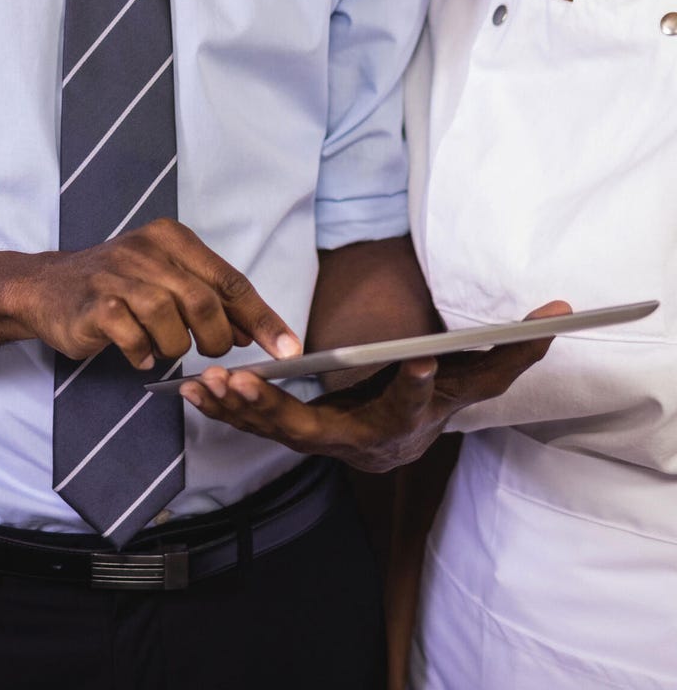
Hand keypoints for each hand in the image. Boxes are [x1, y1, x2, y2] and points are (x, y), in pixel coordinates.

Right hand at [9, 217, 302, 370]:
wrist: (46, 287)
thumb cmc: (116, 285)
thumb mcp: (165, 278)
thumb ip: (208, 297)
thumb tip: (254, 331)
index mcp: (171, 238)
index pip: (229, 281)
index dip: (263, 319)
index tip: (288, 350)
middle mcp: (146, 250)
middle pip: (205, 303)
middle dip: (217, 339)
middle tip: (211, 353)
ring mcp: (117, 276)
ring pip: (171, 322)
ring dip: (175, 346)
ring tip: (162, 346)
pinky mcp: (95, 304)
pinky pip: (135, 338)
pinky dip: (143, 353)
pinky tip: (137, 352)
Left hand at [178, 299, 570, 471]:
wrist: (404, 439)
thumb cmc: (438, 399)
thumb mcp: (476, 378)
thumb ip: (513, 350)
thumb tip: (561, 313)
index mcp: (407, 421)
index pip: (415, 403)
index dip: (418, 385)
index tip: (416, 360)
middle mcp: (361, 441)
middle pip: (319, 433)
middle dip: (280, 412)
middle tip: (249, 383)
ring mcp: (323, 441)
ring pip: (276, 434)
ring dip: (240, 410)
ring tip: (209, 383)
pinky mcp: (293, 434)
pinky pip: (256, 425)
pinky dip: (226, 408)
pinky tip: (193, 389)